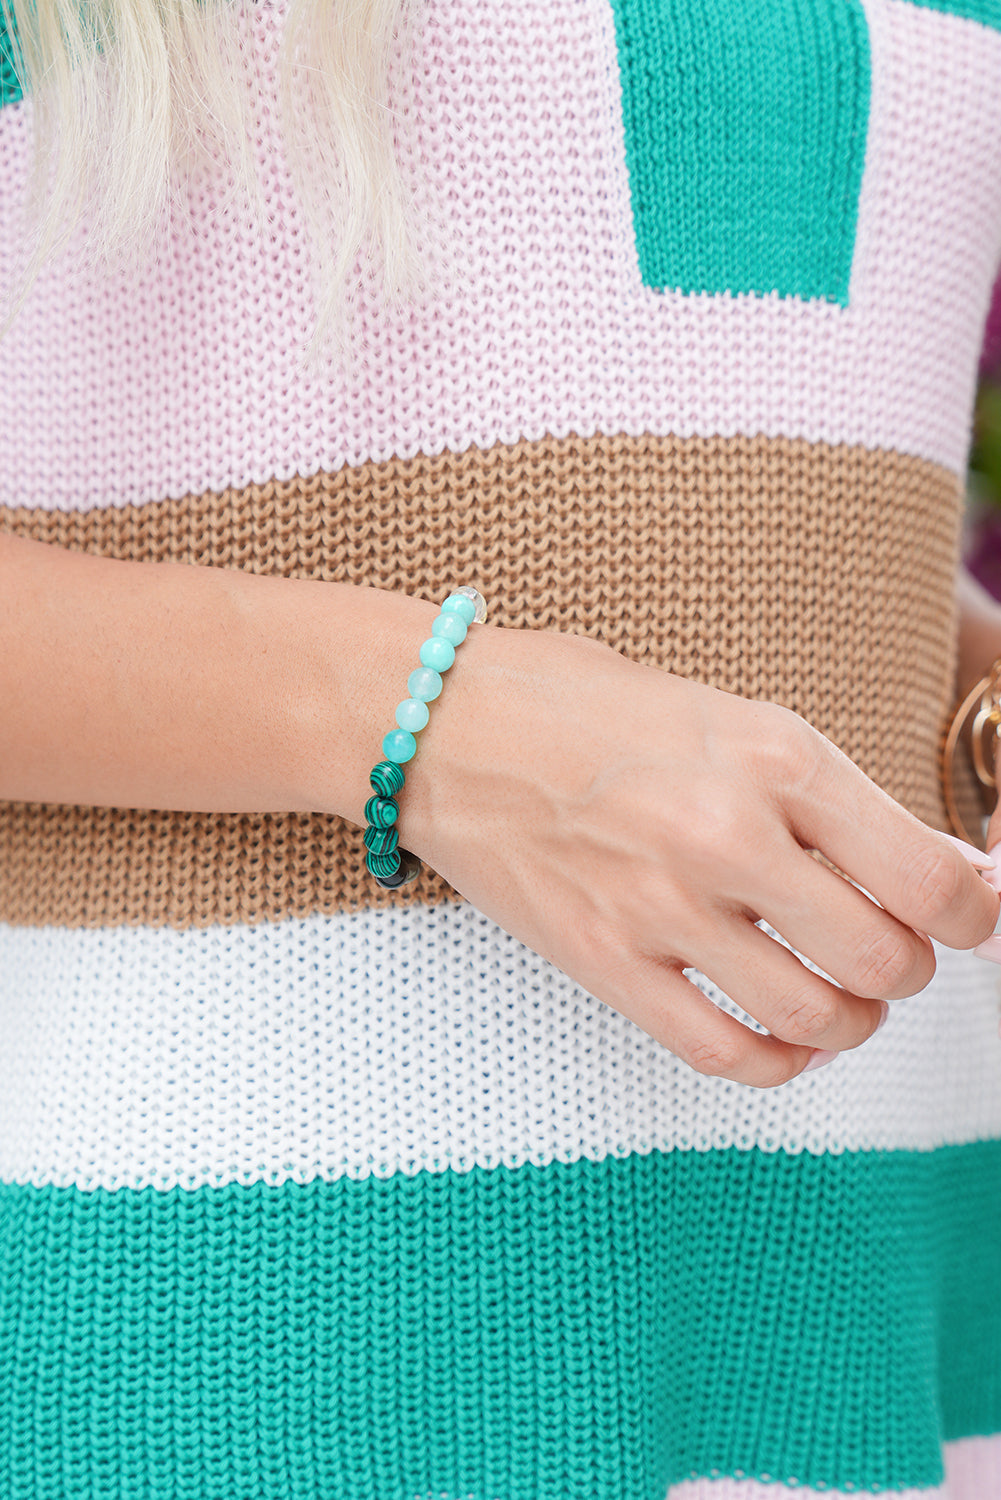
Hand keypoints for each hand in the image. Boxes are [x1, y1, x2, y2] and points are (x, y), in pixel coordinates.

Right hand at [407, 624, 999, 1087]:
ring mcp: (662, 908)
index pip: (929, 876)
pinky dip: (778, 1064)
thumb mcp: (725, 715)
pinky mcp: (604, 963)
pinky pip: (725, 1054)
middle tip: (891, 955)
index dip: (975, 914)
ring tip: (840, 1000)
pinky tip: (782, 1042)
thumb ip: (819, 793)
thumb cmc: (586, 705)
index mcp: (775, 756)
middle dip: (908, 969)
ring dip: (851, 1022)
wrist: (448, 725)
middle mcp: (729, 835)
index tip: (968, 920)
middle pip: (885, 960)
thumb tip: (918, 868)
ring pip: (815, 1017)